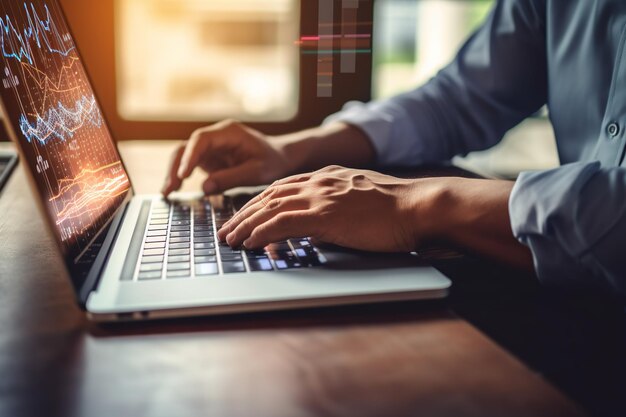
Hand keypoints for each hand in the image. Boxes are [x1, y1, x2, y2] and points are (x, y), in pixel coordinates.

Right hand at [162, 120, 291, 196]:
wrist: (281, 157)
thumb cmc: (273, 161)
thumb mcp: (256, 172)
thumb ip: (231, 179)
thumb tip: (203, 188)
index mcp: (229, 133)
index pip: (201, 140)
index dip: (189, 157)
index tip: (183, 175)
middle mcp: (216, 136)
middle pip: (187, 147)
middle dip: (176, 167)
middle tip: (169, 189)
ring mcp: (211, 146)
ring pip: (184, 155)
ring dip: (174, 172)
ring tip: (167, 193)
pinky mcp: (210, 158)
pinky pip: (191, 164)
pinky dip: (181, 176)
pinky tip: (173, 191)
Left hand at [218, 166, 433, 251]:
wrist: (417, 207)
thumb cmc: (396, 208)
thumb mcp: (361, 199)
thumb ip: (339, 204)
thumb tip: (324, 222)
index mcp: (327, 177)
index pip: (283, 188)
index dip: (260, 203)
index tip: (246, 215)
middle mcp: (319, 182)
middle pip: (269, 196)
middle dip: (244, 213)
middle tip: (227, 229)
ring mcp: (321, 197)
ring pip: (270, 208)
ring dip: (246, 225)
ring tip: (230, 239)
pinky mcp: (325, 215)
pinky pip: (283, 223)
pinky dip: (262, 232)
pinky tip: (250, 242)